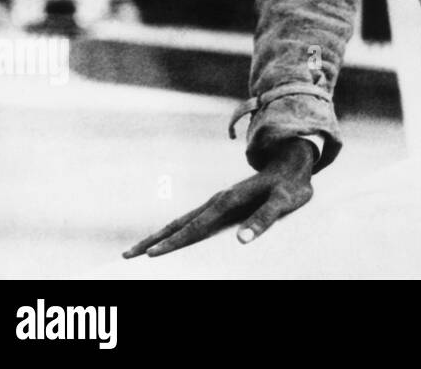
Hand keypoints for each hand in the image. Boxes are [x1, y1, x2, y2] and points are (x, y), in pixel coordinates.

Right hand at [122, 137, 315, 257]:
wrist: (294, 163)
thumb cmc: (291, 185)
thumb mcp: (284, 201)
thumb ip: (265, 219)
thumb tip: (242, 240)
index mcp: (228, 201)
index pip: (196, 227)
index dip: (174, 242)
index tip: (152, 255)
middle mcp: (218, 200)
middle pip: (179, 223)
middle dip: (153, 240)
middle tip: (126, 256)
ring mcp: (218, 200)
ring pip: (182, 220)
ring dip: (159, 235)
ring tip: (137, 250)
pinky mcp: (222, 203)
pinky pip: (193, 219)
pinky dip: (175, 230)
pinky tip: (168, 238)